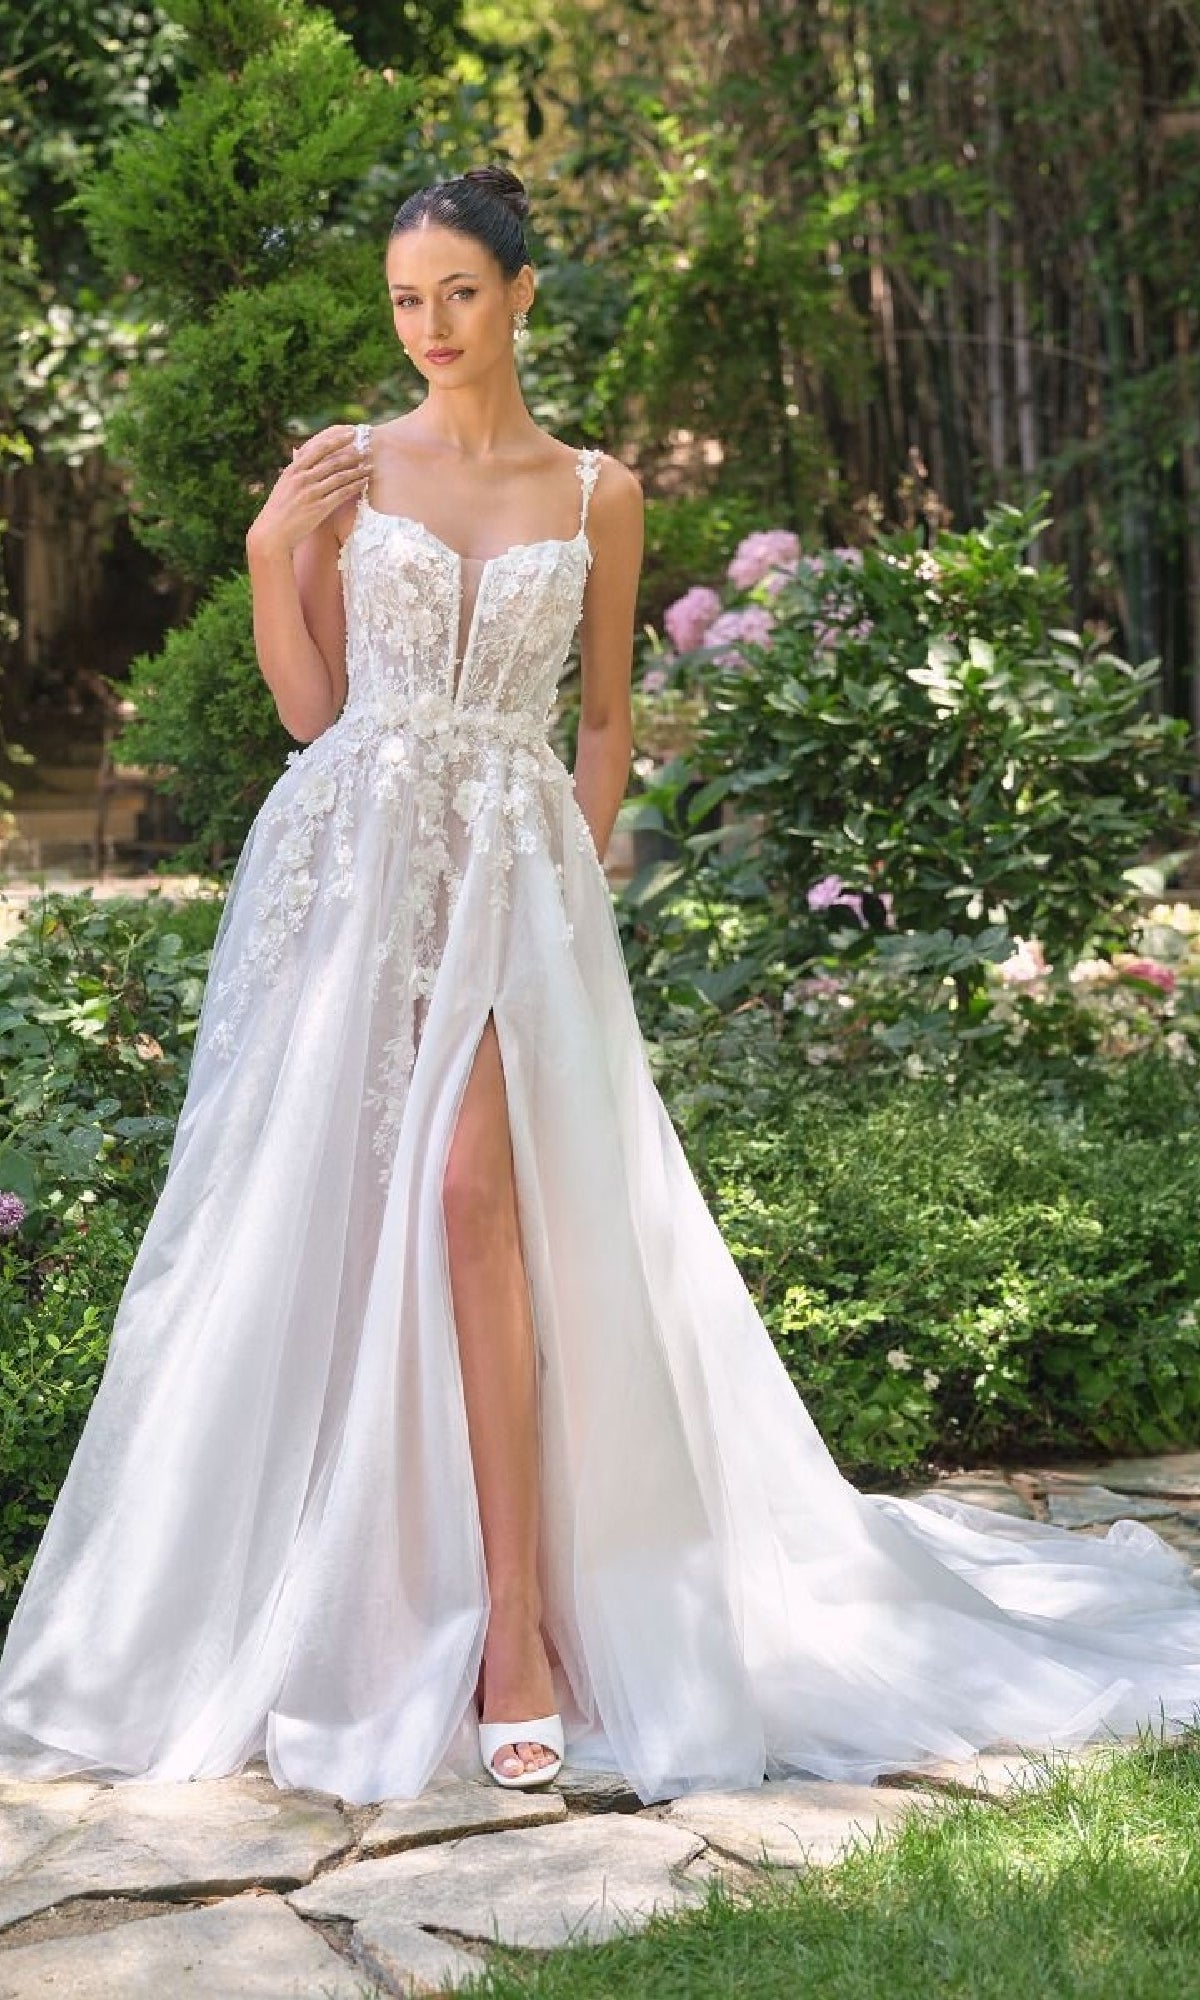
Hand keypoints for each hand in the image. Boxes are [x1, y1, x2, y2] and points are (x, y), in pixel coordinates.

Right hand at [246, 423, 368, 557]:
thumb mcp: (283, 484)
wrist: (272, 534)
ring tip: (370, 465)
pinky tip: (364, 482)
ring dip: (357, 470)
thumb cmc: (279, 509)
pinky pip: (341, 494)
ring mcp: (311, 493)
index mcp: (293, 470)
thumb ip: (295, 469)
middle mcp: (302, 479)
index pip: (318, 449)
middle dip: (352, 454)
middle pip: (332, 461)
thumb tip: (299, 451)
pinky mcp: (319, 508)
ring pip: (339, 477)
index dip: (337, 440)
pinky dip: (354, 486)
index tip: (350, 433)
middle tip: (366, 449)